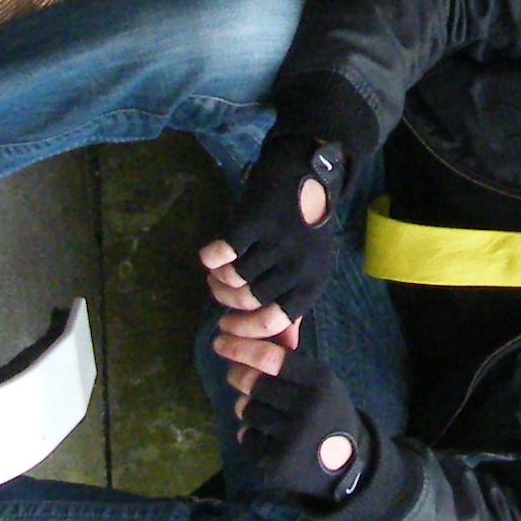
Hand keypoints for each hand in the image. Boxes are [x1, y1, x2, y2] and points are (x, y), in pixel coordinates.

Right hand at [200, 125, 351, 324]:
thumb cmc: (305, 228)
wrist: (309, 173)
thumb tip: (283, 347)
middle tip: (216, 288)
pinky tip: (208, 256)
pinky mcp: (259, 220)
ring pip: (235, 277)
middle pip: (249, 299)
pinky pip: (224, 251)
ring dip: (218, 277)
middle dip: (225, 299)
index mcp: (312, 283)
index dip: (245, 329)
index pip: (275, 321)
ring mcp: (280, 242)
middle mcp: (299, 266)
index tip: (224, 326)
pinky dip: (211, 257)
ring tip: (216, 271)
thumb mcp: (307, 268)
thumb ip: (292, 303)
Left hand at [233, 343, 375, 504]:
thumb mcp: (321, 382)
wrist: (343, 463)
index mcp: (320, 381)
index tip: (221, 342)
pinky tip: (268, 438)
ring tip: (263, 412)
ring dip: (248, 408)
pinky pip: (247, 437)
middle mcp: (309, 408)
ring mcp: (294, 438)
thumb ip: (291, 362)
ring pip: (247, 410)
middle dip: (239, 376)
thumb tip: (246, 339)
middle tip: (237, 376)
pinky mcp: (279, 463)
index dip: (240, 348)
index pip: (270, 358)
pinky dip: (251, 435)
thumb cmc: (325, 412)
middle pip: (253, 383)